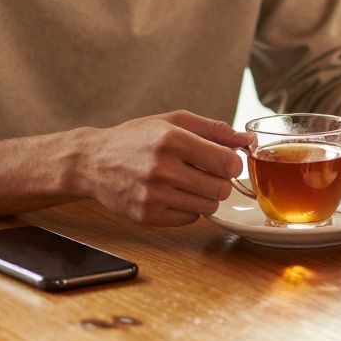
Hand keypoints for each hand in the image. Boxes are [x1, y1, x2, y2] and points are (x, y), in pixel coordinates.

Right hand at [77, 110, 252, 226]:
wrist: (93, 162)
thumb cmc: (137, 138)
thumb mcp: (174, 121)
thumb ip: (214, 129)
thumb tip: (248, 141)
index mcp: (172, 140)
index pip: (226, 162)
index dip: (233, 164)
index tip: (226, 162)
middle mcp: (162, 169)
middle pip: (220, 188)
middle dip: (220, 181)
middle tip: (207, 173)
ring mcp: (153, 195)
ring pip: (208, 206)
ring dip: (206, 196)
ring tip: (190, 182)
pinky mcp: (147, 216)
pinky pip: (189, 219)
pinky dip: (189, 209)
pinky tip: (174, 194)